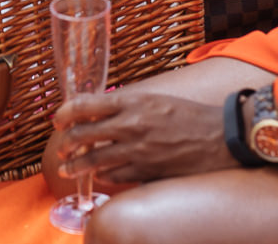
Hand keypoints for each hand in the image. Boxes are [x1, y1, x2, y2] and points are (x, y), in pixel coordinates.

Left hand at [52, 90, 236, 183]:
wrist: (219, 137)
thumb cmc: (189, 115)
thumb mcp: (154, 100)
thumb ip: (126, 106)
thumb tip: (101, 113)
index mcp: (131, 102)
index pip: (85, 105)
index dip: (65, 113)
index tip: (58, 120)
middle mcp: (130, 125)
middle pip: (83, 134)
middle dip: (66, 142)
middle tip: (61, 148)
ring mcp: (137, 150)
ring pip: (94, 160)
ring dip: (77, 166)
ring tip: (67, 169)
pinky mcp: (146, 170)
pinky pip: (115, 176)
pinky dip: (104, 176)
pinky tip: (100, 177)